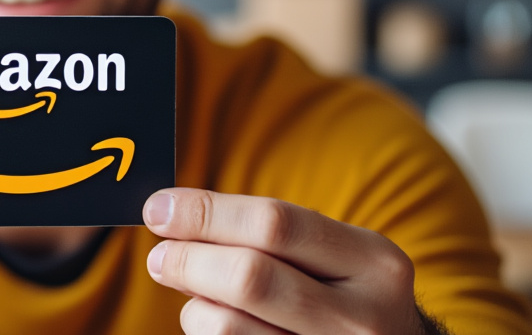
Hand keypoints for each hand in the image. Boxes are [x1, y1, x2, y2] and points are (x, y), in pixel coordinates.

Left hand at [143, 188, 439, 334]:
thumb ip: (266, 232)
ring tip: (197, 297)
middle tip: (159, 255)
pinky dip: (208, 334)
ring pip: (229, 327)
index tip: (158, 209)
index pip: (273, 224)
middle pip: (249, 277)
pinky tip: (218, 323)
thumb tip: (171, 213)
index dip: (206, 213)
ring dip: (195, 307)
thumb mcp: (332, 256)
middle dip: (189, 260)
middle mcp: (364, 319)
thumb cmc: (343, 295)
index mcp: (374, 263)